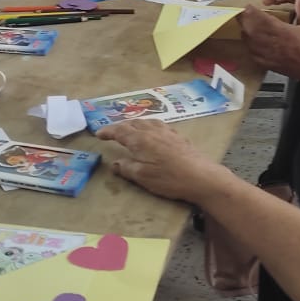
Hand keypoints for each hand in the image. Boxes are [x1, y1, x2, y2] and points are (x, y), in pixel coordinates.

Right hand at [95, 119, 233, 203]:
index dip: (108, 131)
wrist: (201, 177)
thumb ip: (127, 168)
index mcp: (140, 140)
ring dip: (135, 124)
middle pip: (132, 124)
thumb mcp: (143, 177)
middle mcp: (152, 131)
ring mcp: (167, 132)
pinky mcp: (178, 137)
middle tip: (111, 132)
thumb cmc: (169, 178)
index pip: (120, 131)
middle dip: (120, 126)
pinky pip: (158, 125)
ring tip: (130, 128)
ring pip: (146, 122)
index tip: (99, 134)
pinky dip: (149, 125)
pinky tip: (153, 131)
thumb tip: (115, 163)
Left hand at [238, 0, 299, 79]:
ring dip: (246, 33)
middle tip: (243, 14)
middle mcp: (273, 44)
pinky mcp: (271, 65)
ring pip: (250, 43)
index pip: (261, 19)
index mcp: (283, 32)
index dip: (252, 12)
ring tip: (245, 26)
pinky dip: (250, 48)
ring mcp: (270, 56)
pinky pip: (254, 55)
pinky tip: (251, 44)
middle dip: (245, 21)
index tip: (248, 6)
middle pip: (251, 30)